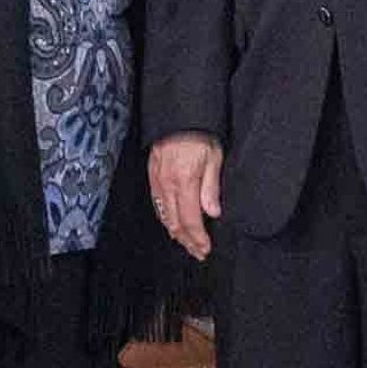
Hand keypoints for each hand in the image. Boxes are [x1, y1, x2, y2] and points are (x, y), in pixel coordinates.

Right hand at [149, 133, 222, 260]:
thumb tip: (213, 213)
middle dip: (188, 241)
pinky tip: (172, 223)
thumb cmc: (199, 134)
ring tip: (187, 242)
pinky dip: (166, 218)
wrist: (178, 115)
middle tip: (198, 252)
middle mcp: (167, 185)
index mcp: (184, 182)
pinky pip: (158, 204)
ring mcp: (157, 181)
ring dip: (176, 233)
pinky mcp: (152, 175)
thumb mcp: (214, 158)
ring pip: (165, 216)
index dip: (198, 238)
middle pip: (176, 223)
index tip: (205, 248)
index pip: (191, 221)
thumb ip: (211, 188)